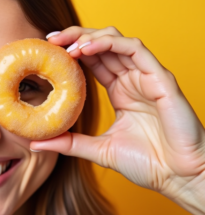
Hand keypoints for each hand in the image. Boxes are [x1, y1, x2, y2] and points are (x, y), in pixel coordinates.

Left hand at [31, 26, 204, 214]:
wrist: (179, 178)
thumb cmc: (148, 164)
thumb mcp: (98, 150)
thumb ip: (69, 143)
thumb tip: (36, 143)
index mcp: (120, 91)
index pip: (93, 60)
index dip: (71, 51)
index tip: (47, 50)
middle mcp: (132, 79)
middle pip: (101, 45)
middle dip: (75, 37)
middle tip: (50, 40)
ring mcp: (147, 76)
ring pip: (117, 40)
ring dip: (89, 37)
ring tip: (66, 45)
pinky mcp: (160, 78)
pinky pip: (135, 49)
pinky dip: (109, 44)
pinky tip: (86, 49)